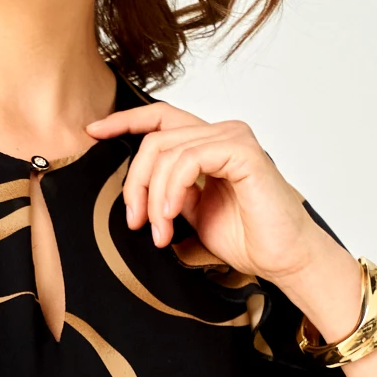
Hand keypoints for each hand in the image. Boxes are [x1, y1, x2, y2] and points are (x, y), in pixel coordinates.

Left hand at [86, 100, 320, 285]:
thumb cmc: (248, 238)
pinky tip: (172, 216)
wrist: (283, 258)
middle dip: (135, 184)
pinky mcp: (243, 152)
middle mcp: (222, 133)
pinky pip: (188, 159)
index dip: (125, 120)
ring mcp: (233, 138)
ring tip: (160, 232)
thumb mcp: (193, 214)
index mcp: (209, 143)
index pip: (161, 118)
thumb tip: (137, 190)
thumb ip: (169, 192)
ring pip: (167, 151)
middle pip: (155, 139)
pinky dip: (171, 189)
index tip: (93, 131)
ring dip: (153, 196)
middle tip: (135, 223)